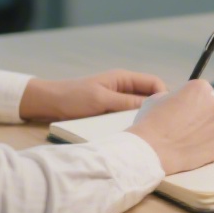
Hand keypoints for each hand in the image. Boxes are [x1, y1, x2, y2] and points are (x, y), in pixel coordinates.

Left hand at [18, 70, 167, 121]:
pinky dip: (131, 122)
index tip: (165, 113)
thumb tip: (153, 106)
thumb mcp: (102, 100)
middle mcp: (123, 87)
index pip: (154, 83)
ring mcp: (116, 99)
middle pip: (149, 96)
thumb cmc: (73, 98)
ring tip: (147, 132)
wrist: (48, 103)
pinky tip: (132, 133)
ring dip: (142, 117)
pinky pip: (127, 116)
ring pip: (139, 108)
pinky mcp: (109, 111)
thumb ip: (127, 102)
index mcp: (123, 78)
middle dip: (155, 108)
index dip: (163, 96)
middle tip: (159, 126)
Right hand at [127, 80, 213, 174]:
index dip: (190, 100)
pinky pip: (213, 145)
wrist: (152, 151)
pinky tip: (188, 150)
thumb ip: (174, 97)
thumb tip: (178, 103)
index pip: (201, 91)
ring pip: (213, 127)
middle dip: (199, 115)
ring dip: (203, 131)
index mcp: (200, 89)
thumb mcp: (157, 98)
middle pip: (210, 108)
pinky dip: (204, 147)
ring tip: (184, 140)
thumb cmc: (151, 122)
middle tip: (182, 125)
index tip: (182, 108)